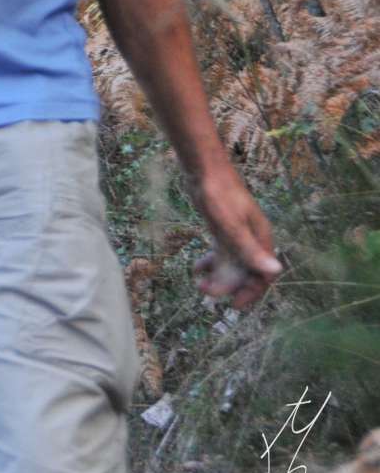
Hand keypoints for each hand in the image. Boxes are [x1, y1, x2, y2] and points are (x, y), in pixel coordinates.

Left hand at [191, 167, 281, 309]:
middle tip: (208, 294)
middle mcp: (253, 238)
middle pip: (247, 271)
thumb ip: (249, 249)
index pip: (264, 274)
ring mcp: (238, 233)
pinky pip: (222, 253)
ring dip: (219, 276)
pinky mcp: (223, 228)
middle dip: (231, 286)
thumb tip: (276, 271)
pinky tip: (197, 269)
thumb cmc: (218, 194)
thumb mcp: (231, 224)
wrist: (203, 168)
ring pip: (233, 263)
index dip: (252, 291)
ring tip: (200, 284)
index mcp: (261, 238)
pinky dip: (212, 263)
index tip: (234, 305)